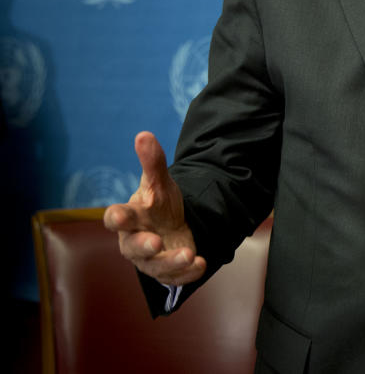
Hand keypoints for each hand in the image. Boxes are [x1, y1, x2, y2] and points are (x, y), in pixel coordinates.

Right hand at [103, 131, 206, 285]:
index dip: (117, 218)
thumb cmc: (158, 205)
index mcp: (129, 218)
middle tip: (155, 242)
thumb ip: (152, 162)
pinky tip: (201, 264)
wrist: (171, 227)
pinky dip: (187, 273)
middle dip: (143, 245)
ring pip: (155, 266)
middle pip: (133, 246)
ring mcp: (150, 260)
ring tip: (188, 254)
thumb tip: (144, 134)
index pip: (115, 218)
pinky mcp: (166, 272)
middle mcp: (134, 241)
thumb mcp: (159, 183)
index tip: (120, 215)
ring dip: (171, 262)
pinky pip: (174, 278)